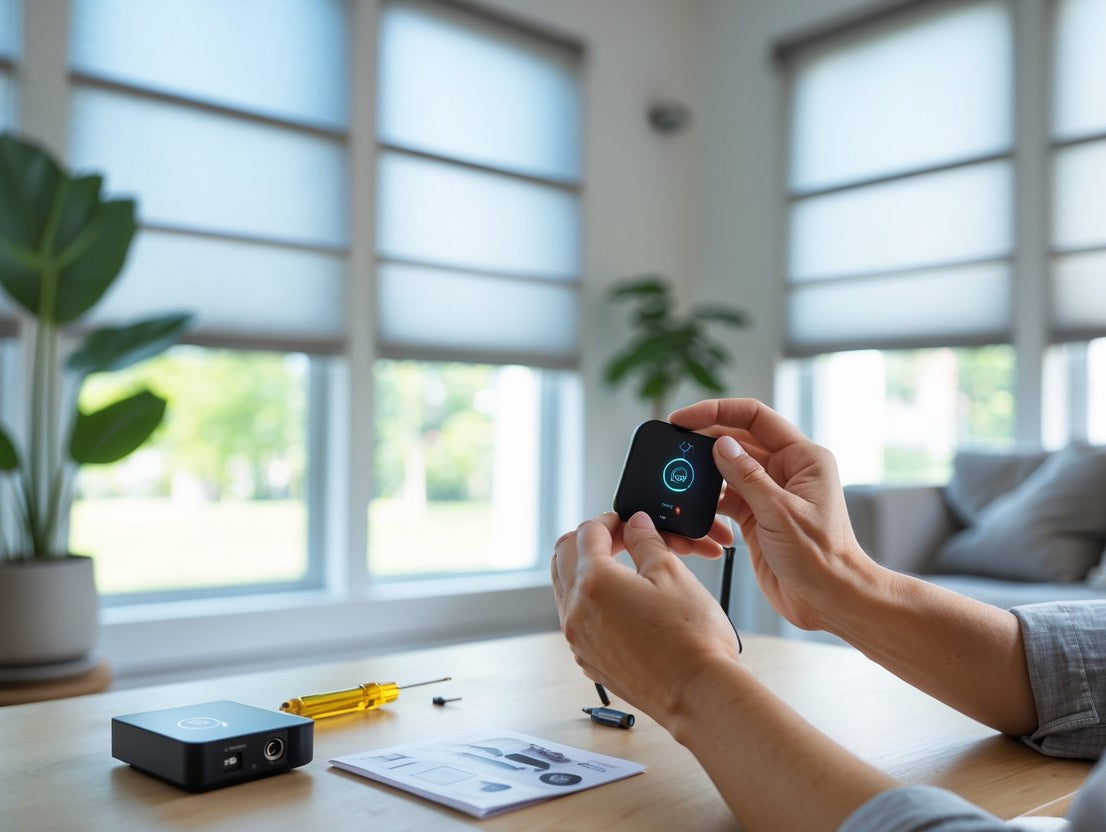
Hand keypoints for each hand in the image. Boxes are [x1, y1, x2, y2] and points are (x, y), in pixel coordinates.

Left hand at [551, 511, 739, 724]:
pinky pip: (575, 620)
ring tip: (621, 568)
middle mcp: (575, 611)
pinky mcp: (588, 660)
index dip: (610, 520)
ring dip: (584, 570)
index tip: (629, 523)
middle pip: (563, 556)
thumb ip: (646, 541)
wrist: (699, 694)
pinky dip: (588, 602)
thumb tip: (635, 524)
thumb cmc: (692, 637)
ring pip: (564, 589)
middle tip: (620, 540)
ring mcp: (578, 640)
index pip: (588, 533)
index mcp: (594, 583)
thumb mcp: (672, 573)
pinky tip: (620, 603)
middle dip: (589, 540)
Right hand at [669, 398, 876, 630]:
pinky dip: (709, 502)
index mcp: (802, 458)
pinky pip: (726, 498)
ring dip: (705, 474)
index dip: (717, 411)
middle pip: (738, 440)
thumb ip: (747, 477)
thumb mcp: (780, 513)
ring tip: (679, 478)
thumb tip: (720, 445)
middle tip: (673, 446)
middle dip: (705, 441)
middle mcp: (787, 469)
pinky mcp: (757, 516)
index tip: (684, 418)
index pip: (755, 417)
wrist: (830, 600)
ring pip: (728, 470)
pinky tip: (695, 508)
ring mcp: (770, 493)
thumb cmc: (821, 557)